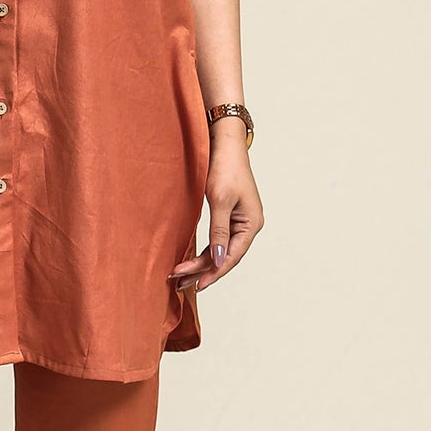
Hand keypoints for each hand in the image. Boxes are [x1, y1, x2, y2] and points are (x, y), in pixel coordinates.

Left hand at [171, 126, 261, 291]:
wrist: (224, 144)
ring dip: (201, 263)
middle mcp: (247, 226)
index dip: (213, 273)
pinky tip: (191, 260)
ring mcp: (239, 222)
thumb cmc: (225, 168)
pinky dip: (204, 251)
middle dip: (202, 270)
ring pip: (220, 250)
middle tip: (180, 284)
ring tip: (181, 277)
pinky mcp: (228, 216)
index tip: (196, 285)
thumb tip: (219, 260)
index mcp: (251, 225)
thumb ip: (219, 232)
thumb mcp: (220, 201)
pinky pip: (217, 240)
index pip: (232, 257)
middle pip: (225, 256)